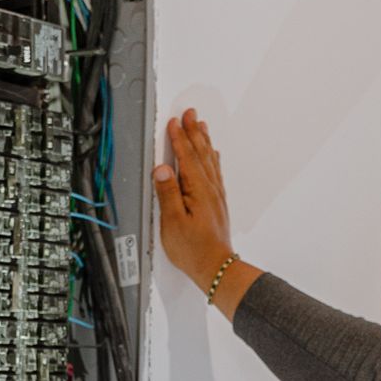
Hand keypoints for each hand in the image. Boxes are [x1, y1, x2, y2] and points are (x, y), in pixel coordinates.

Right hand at [152, 109, 235, 290]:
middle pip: (201, 153)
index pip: (187, 157)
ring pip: (210, 160)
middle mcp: (210, 189)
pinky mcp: (217, 203)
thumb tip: (162, 168)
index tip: (174, 122)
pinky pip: (215, 171)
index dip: (179, 138)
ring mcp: (216, 195)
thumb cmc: (194, 249)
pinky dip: (212, 158)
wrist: (216, 267)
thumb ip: (167, 193)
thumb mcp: (172, 222)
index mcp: (198, 190)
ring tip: (201, 126)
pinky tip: (212, 155)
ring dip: (204, 141)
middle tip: (190, 113)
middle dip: (194, 132)